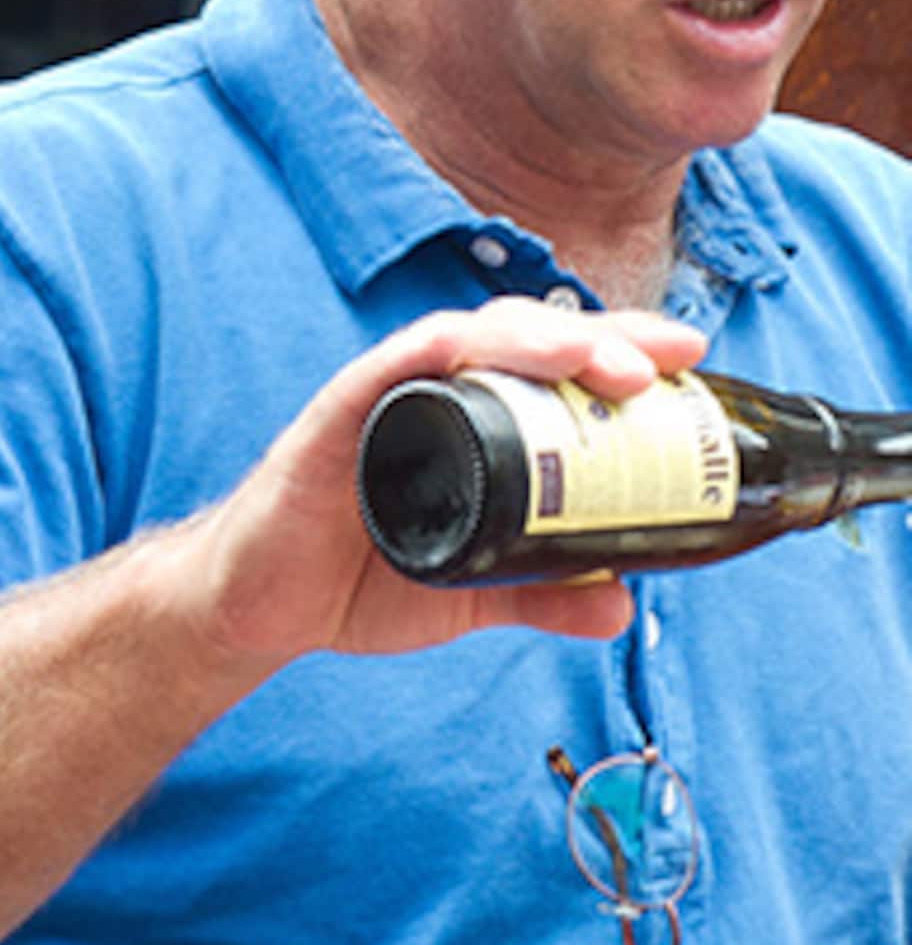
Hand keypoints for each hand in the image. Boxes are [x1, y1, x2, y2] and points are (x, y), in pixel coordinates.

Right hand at [184, 298, 707, 670]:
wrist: (256, 608)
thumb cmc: (350, 581)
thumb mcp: (469, 590)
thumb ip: (542, 591)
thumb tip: (623, 605)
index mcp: (464, 423)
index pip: (548, 366)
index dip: (618, 351)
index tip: (689, 361)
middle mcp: (426, 396)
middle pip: (522, 337)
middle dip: (600, 337)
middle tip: (669, 360)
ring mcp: (379, 401)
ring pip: (466, 338)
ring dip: (539, 339)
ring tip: (604, 361)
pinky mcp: (332, 420)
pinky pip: (386, 368)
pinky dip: (438, 352)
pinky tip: (481, 350)